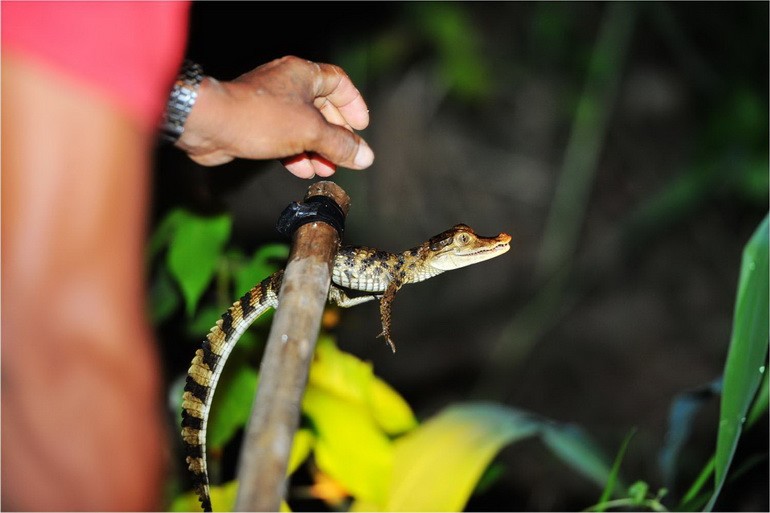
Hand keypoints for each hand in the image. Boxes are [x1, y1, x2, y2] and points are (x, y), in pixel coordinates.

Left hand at [176, 56, 373, 177]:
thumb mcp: (310, 132)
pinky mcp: (255, 123)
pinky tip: (302, 170)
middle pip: (322, 108)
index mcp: (303, 74)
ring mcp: (270, 104)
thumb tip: (365, 156)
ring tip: (325, 169)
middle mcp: (287, 84)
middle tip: (345, 155)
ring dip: (317, 149)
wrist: (210, 125)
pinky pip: (284, 137)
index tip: (361, 127)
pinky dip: (296, 153)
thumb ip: (340, 145)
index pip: (339, 83)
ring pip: (303, 126)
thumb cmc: (259, 117)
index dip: (353, 105)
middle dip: (335, 135)